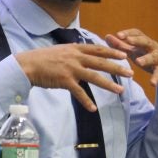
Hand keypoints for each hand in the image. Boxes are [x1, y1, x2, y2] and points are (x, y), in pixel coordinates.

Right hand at [15, 43, 132, 111]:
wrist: (27, 65)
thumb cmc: (41, 59)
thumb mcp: (59, 51)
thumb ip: (72, 53)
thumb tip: (82, 56)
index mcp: (74, 49)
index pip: (97, 49)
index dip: (111, 52)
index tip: (124, 55)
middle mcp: (75, 57)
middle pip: (100, 62)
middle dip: (117, 67)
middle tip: (130, 73)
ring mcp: (70, 69)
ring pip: (94, 77)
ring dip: (108, 84)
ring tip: (120, 90)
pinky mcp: (64, 80)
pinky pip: (79, 92)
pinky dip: (86, 101)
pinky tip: (93, 108)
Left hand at [105, 28, 157, 85]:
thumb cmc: (148, 56)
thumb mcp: (135, 51)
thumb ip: (121, 45)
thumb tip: (107, 36)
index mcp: (144, 42)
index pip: (137, 33)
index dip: (128, 33)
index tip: (118, 34)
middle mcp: (152, 47)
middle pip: (146, 41)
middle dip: (137, 40)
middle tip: (128, 40)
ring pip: (153, 57)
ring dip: (146, 59)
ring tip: (138, 62)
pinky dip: (156, 78)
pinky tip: (152, 83)